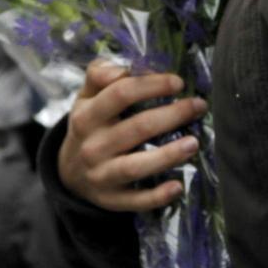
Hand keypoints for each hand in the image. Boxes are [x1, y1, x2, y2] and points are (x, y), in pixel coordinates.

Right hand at [58, 61, 206, 211]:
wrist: (68, 172)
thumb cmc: (90, 124)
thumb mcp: (86, 97)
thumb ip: (101, 74)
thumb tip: (127, 67)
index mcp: (86, 116)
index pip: (121, 93)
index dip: (152, 85)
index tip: (179, 83)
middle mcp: (92, 146)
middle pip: (138, 128)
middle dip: (173, 115)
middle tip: (199, 106)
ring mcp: (101, 175)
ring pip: (136, 166)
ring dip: (168, 155)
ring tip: (194, 143)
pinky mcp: (111, 199)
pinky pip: (135, 200)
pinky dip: (157, 196)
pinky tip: (178, 186)